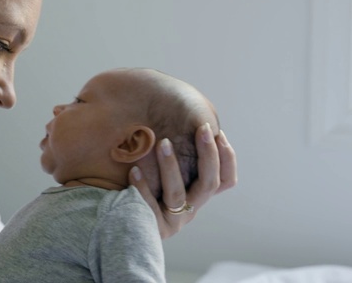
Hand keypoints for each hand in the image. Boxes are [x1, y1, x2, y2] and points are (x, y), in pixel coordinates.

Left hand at [129, 123, 236, 238]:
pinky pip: (148, 205)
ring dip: (171, 165)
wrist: (124, 229)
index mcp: (197, 197)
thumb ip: (178, 160)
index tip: (218, 133)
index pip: (226, 181)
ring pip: (177, 193)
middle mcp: (190, 210)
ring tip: (162, 142)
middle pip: (209, 184)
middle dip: (208, 154)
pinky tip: (134, 169)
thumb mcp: (165, 177)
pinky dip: (142, 186)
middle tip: (202, 128)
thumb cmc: (143, 194)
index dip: (227, 159)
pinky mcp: (152, 228)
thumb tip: (186, 123)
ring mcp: (173, 222)